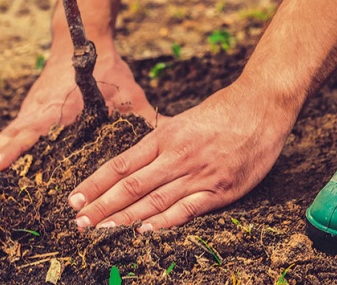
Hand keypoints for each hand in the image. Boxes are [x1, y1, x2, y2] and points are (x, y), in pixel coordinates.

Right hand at [0, 43, 158, 171]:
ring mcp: (33, 107)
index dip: (15, 147)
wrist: (82, 38)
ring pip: (10, 131)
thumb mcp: (128, 92)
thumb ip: (144, 116)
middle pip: (15, 134)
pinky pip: (13, 128)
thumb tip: (169, 136)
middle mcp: (41, 108)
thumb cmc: (108, 68)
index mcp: (61, 106)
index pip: (34, 129)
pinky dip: (1, 142)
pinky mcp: (32, 108)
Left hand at [67, 80, 295, 230]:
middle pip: (131, 186)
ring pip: (154, 200)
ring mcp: (199, 174)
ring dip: (124, 218)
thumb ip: (161, 140)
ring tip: (100, 231)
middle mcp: (177, 156)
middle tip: (78, 222)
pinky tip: (144, 231)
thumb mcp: (185, 120)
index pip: (121, 164)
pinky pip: (188, 209)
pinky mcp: (221, 190)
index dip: (96, 183)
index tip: (74, 198)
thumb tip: (136, 155)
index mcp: (165, 137)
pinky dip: (165, 222)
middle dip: (102, 206)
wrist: (262, 106)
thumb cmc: (224, 111)